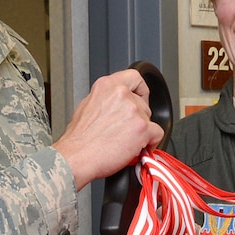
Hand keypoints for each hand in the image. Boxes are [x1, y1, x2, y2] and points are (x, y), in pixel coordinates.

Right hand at [54, 68, 163, 189]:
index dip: (140, 91)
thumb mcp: (86, 106)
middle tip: (125, 130)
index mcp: (107, 86)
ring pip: (149, 119)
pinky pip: (157, 134)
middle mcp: (121, 94)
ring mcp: (133, 110)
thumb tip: (115, 105)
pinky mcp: (142, 128)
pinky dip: (151, 143)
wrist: (76, 157)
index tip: (140, 99)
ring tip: (126, 141)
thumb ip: (105, 99)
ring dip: (141, 131)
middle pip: (142, 103)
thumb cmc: (78, 139)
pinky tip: (138, 148)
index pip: (134, 77)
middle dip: (137, 118)